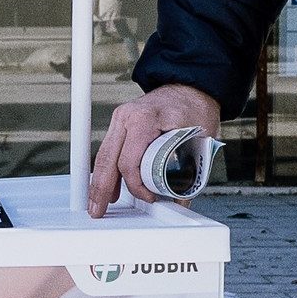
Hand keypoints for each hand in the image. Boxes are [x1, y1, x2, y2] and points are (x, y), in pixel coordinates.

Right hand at [88, 84, 221, 217]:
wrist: (192, 88)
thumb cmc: (196, 108)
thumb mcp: (199, 140)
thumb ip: (189, 172)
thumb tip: (180, 200)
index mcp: (144, 119)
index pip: (129, 161)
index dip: (136, 186)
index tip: (148, 197)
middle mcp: (127, 117)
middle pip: (108, 160)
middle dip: (101, 188)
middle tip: (98, 209)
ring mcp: (121, 119)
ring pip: (104, 156)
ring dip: (99, 181)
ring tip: (98, 203)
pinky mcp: (121, 124)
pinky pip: (109, 150)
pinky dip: (107, 169)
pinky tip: (106, 186)